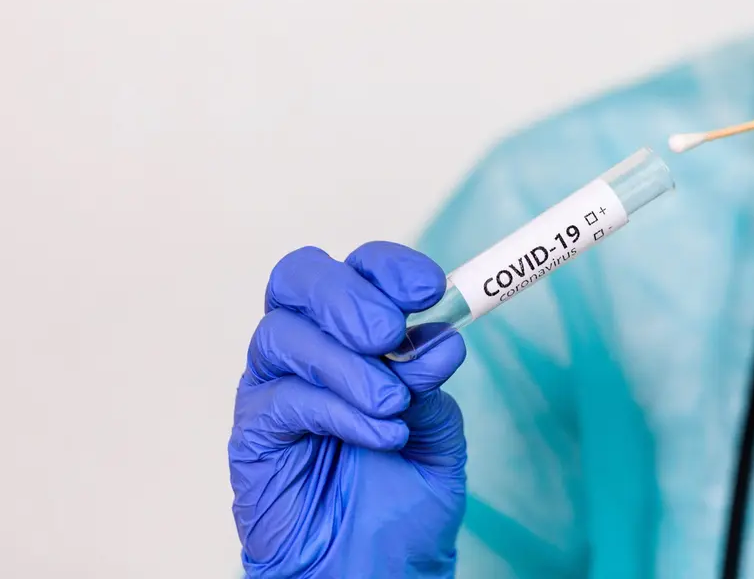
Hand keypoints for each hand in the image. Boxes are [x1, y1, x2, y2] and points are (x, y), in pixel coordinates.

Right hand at [229, 242, 466, 576]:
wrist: (375, 571)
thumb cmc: (402, 503)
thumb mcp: (439, 433)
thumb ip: (433, 382)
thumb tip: (439, 337)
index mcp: (355, 336)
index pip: (357, 270)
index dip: (388, 266)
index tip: (429, 289)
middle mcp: (307, 351)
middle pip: (299, 278)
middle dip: (349, 297)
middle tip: (391, 334)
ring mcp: (273, 388)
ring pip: (283, 334)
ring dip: (348, 364)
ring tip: (394, 403)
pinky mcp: (252, 435)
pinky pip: (282, 399)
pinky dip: (338, 409)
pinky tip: (380, 433)